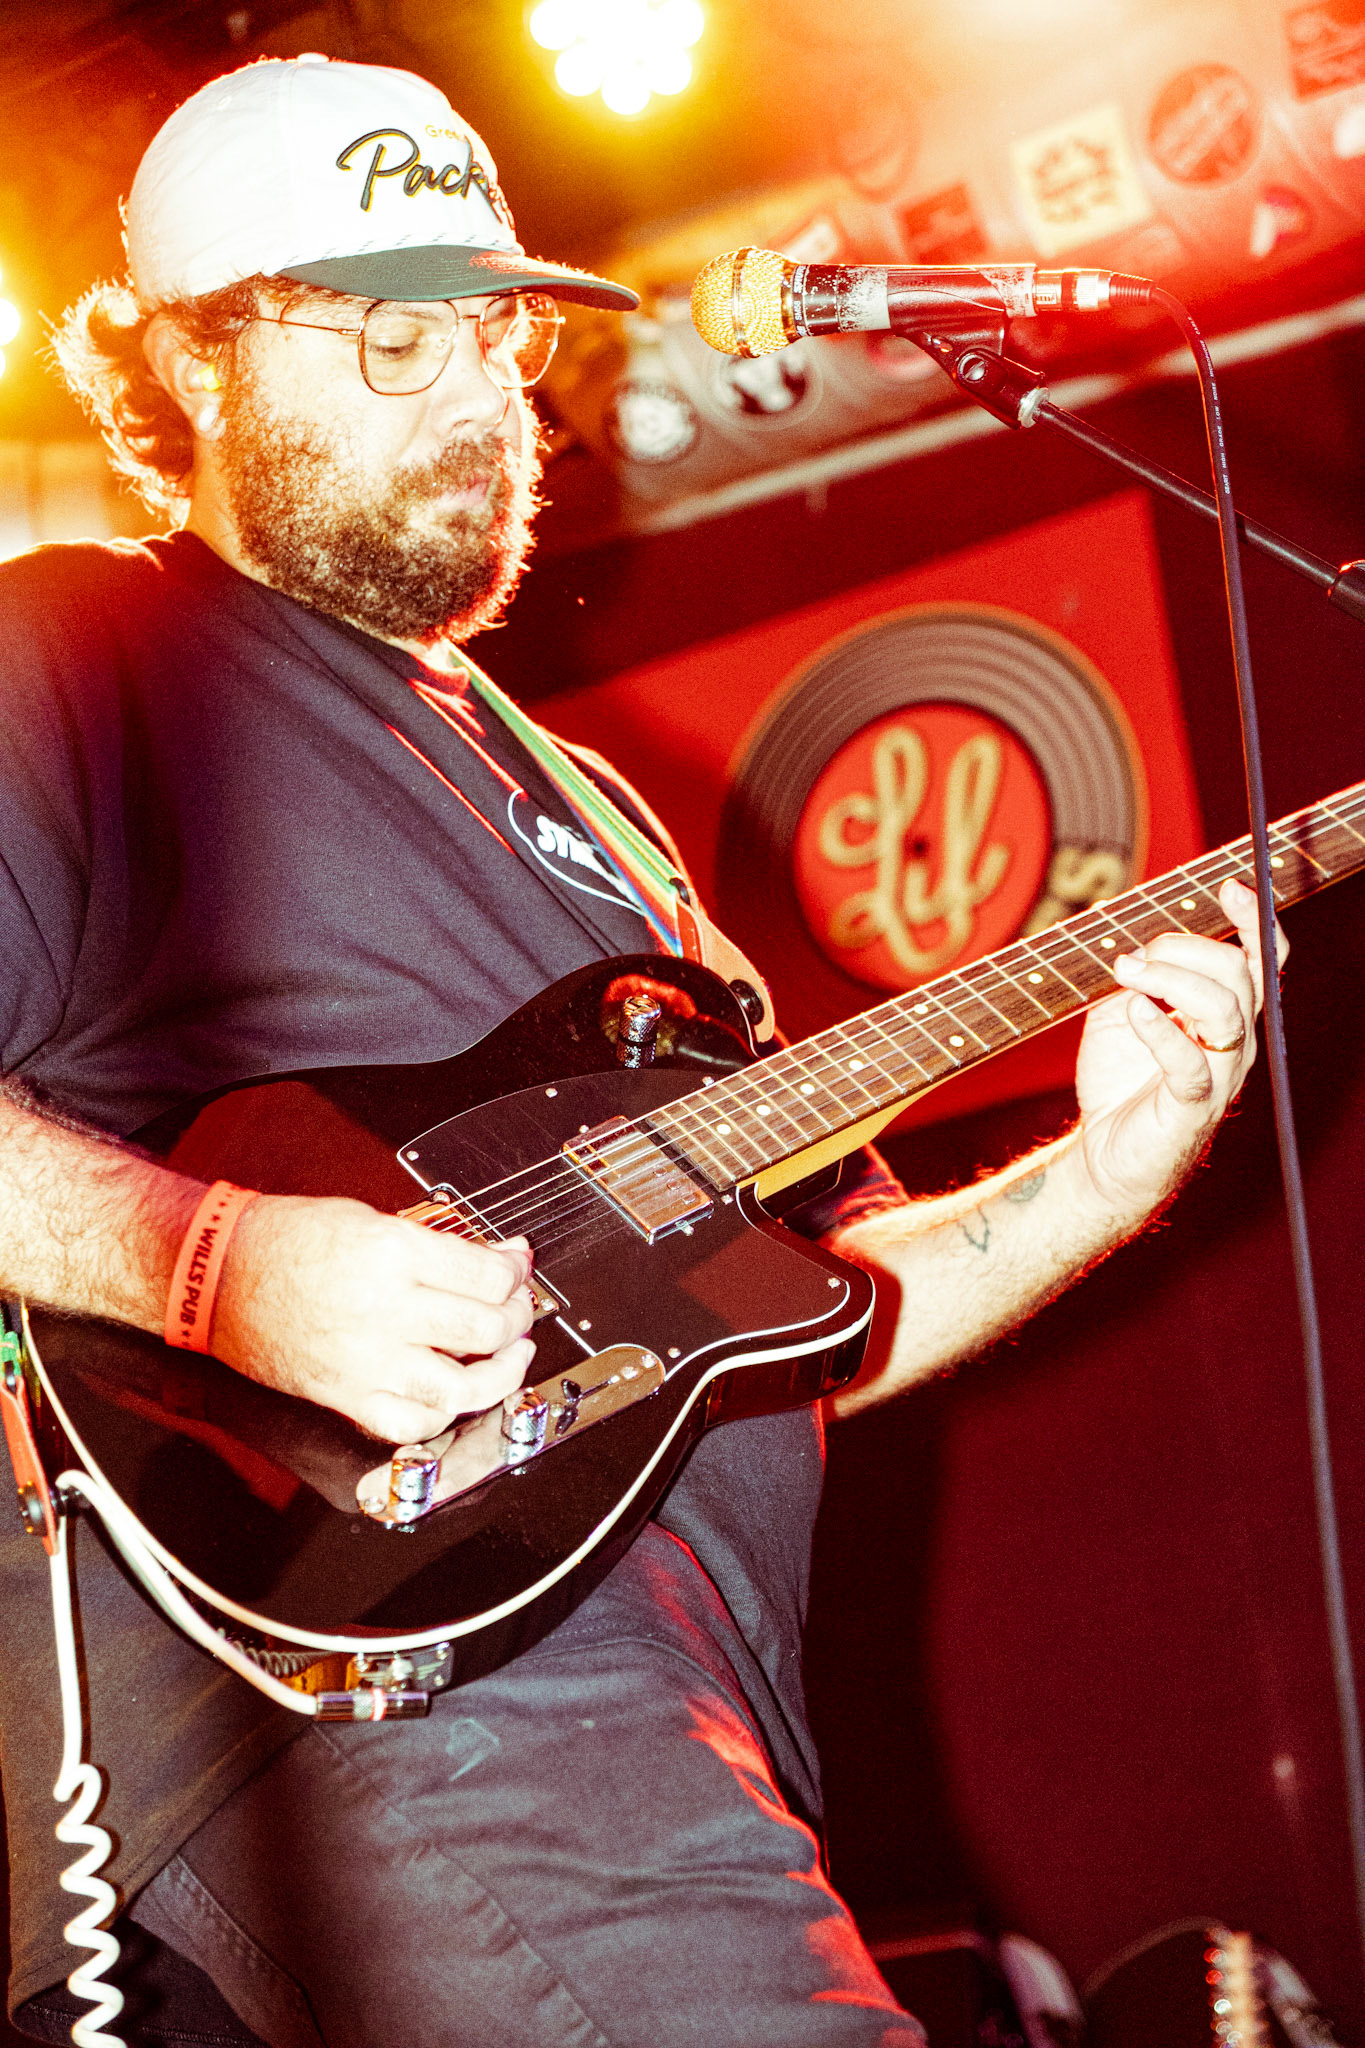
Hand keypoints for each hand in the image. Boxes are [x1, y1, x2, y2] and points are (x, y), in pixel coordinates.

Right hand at [211, 1195, 534, 1442]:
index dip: (516, 1271)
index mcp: (391, 1253)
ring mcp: (365, 1360)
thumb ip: (431, 1245)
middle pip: (486, 1328)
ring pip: (461, 1387)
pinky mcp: (344, 1396)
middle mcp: (383, 1310)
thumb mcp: (367, 1219)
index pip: (487, 1275)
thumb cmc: (281, 1241)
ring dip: (500, 1373)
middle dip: (517, 1317)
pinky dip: (443, 1415)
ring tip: (509, 1357)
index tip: (518, 1267)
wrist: (214, 1274)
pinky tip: (455, 1396)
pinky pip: (411, 1424)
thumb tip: (489, 1260)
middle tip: (518, 1307)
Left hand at [1073, 876, 1287, 1223]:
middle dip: (1184, 949)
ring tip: (1128, 972)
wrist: (1105, 1156)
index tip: (1229, 886)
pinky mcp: (1192, 1106)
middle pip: (1239, 973)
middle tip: (1132, 956)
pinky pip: (1191, 1063)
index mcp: (1226, 1015)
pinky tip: (1135, 1009)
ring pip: (1226, 1010)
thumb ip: (1132, 974)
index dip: (1255, 920)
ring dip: (1173, 979)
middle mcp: (1235, 1042)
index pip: (1261, 960)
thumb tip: (1114, 925)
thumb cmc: (1120, 1081)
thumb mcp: (1122, 1010)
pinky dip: (1162, 1030)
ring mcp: (1219, 1074)